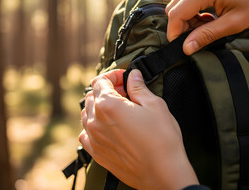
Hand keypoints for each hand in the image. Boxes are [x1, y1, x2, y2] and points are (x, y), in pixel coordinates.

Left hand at [79, 69, 198, 189]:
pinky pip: (86, 133)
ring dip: (99, 106)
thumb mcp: (154, 105)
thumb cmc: (162, 139)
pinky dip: (94, 125)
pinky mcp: (97, 153)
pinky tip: (109, 127)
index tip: (124, 78)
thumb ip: (139, 87)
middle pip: (91, 96)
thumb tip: (133, 75)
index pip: (99, 81)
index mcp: (108, 105)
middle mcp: (95, 121)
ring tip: (118, 109)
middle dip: (107, 89)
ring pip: (87, 114)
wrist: (162, 173)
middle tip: (126, 92)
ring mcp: (94, 139)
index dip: (113, 75)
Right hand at [166, 0, 248, 54]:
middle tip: (197, 38)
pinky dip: (192, 12)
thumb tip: (186, 48)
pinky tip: (208, 19)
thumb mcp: (233, 24)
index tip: (183, 47)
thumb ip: (207, 35)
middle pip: (174, 8)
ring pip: (179, 4)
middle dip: (181, 27)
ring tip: (207, 28)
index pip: (177, 13)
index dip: (175, 33)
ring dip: (187, 20)